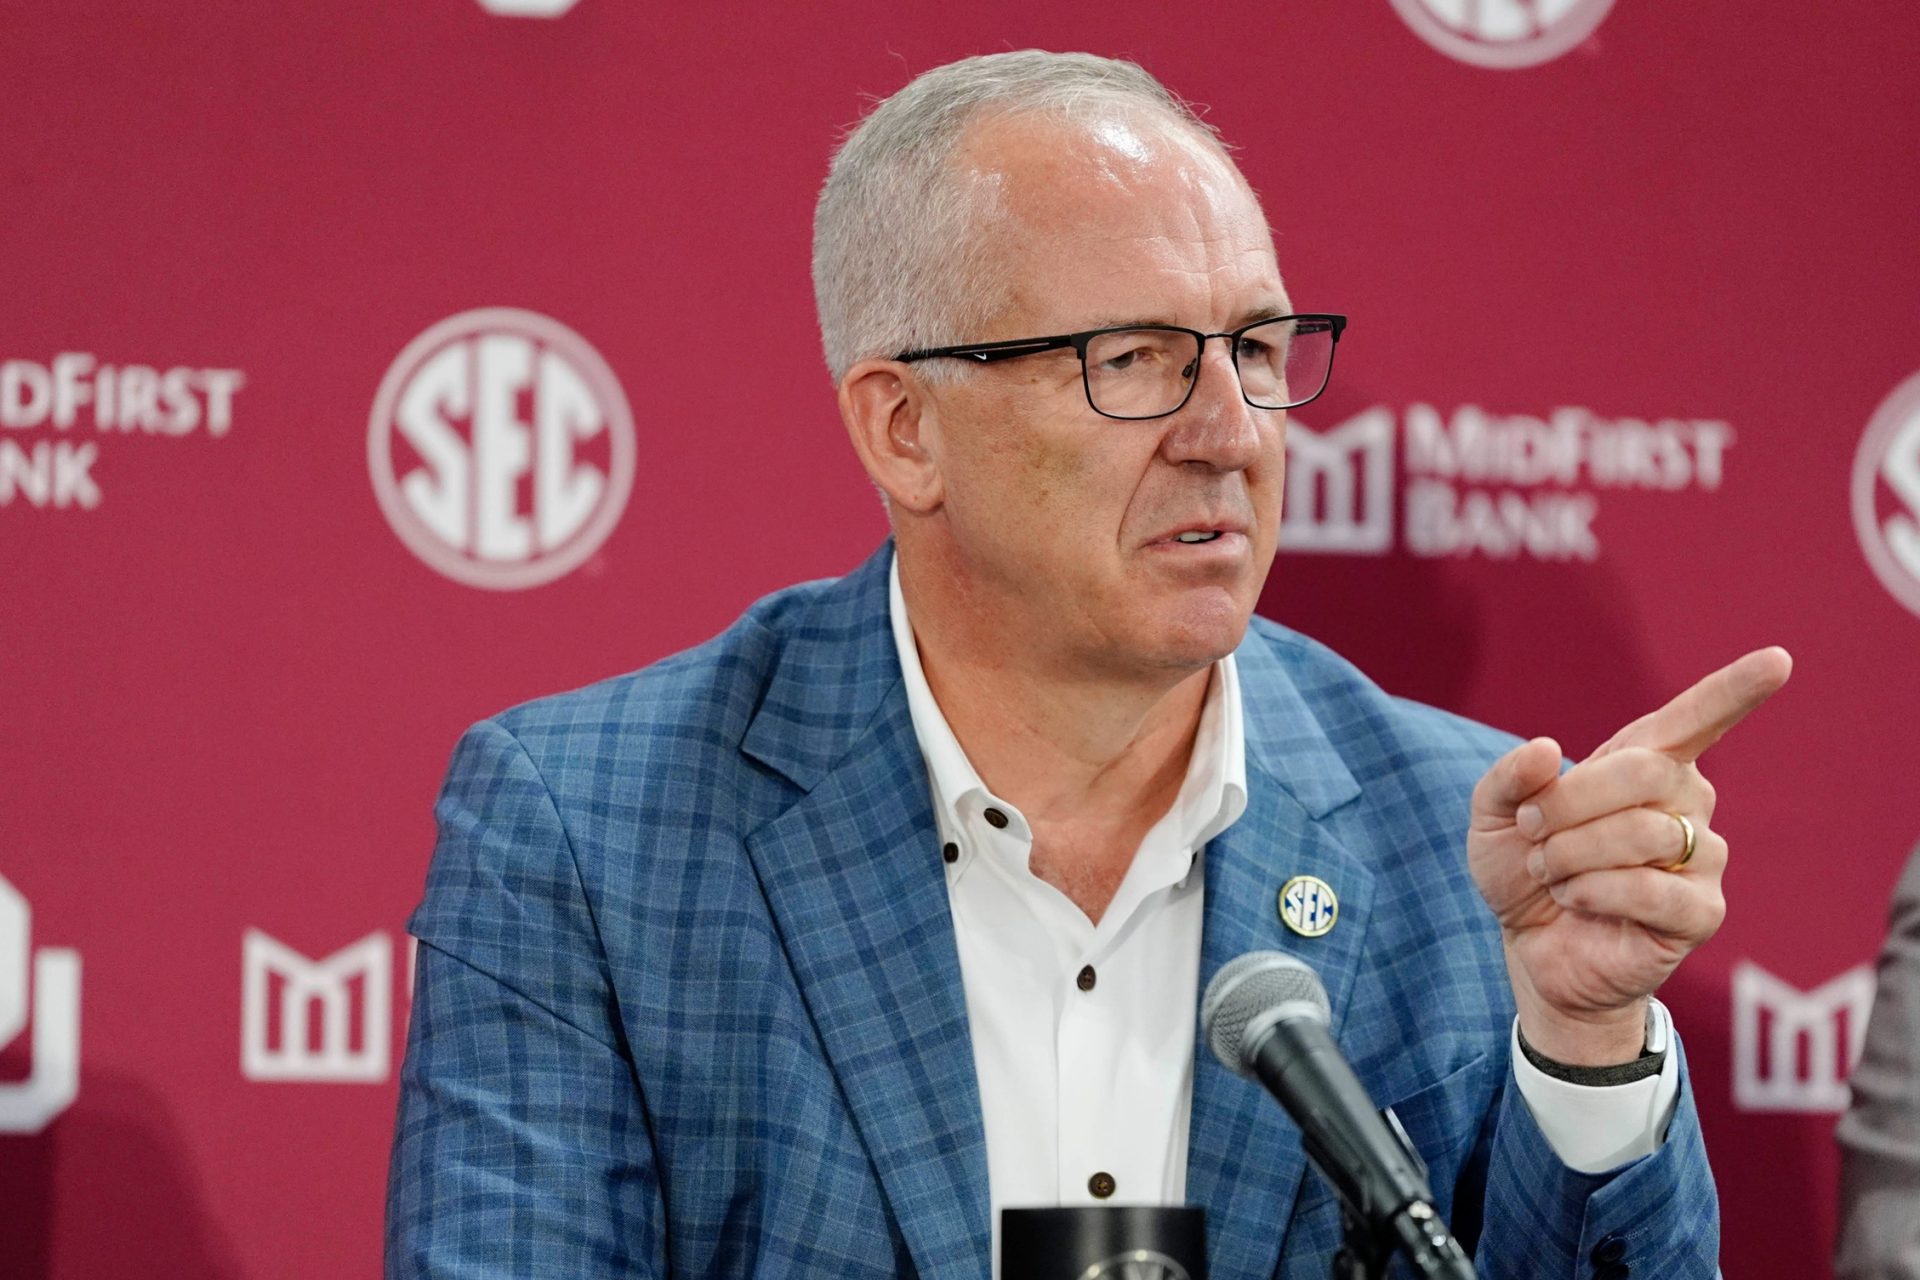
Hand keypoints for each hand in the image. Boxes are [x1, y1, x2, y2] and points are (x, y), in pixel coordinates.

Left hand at [1467, 647, 1792, 1064]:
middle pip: (1647, 773)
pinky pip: (1654, 889)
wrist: (1531, 948)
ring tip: (1552, 875)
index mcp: (1643, 764)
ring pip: (1644, 833)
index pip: (1696, 719)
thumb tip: (1548, 749)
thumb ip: (1510, 777)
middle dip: (1570, 803)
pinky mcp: (1702, 913)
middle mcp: (1685, 802)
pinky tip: (1576, 901)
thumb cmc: (1525, 870)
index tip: (1779, 660)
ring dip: (1572, 855)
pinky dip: (1595, 892)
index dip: (1735, 690)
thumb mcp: (1494, 817)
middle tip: (1533, 832)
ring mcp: (1701, 857)